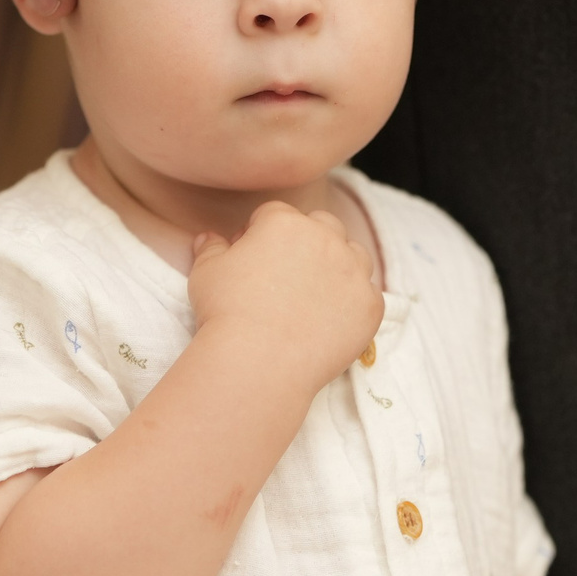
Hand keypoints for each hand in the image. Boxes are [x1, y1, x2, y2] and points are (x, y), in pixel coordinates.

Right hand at [187, 201, 382, 389]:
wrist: (259, 360)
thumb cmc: (226, 311)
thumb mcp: (206, 273)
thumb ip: (210, 248)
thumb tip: (208, 237)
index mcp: (285, 222)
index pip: (275, 215)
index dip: (260, 234)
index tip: (252, 258)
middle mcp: (325, 238)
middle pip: (322, 226)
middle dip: (307, 241)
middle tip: (287, 275)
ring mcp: (353, 271)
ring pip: (353, 255)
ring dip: (338, 266)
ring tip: (314, 296)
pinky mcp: (370, 305)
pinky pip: (368, 296)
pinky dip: (353, 304)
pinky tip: (330, 322)